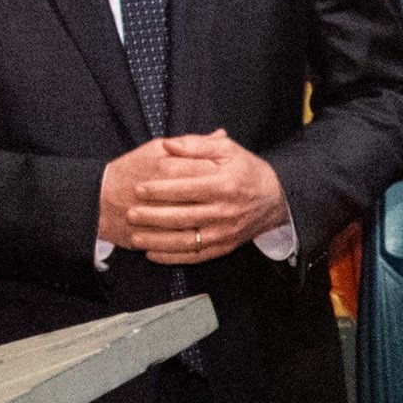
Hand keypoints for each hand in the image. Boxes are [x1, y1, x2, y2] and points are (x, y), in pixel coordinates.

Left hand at [112, 131, 287, 264]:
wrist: (273, 201)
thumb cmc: (245, 170)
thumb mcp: (226, 150)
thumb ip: (196, 145)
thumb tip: (167, 145)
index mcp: (224, 185)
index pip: (187, 189)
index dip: (161, 189)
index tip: (139, 188)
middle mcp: (225, 211)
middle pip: (183, 216)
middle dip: (153, 216)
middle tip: (130, 213)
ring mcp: (224, 232)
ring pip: (186, 240)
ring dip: (158, 241)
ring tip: (135, 236)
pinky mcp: (224, 247)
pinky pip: (195, 256)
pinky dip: (172, 257)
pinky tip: (152, 254)